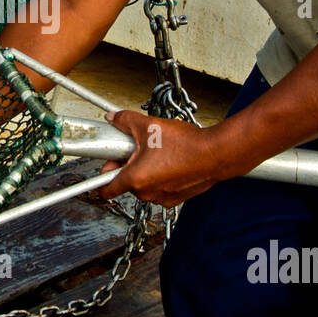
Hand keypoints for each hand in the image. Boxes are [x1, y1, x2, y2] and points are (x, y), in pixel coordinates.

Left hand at [97, 109, 221, 206]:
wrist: (216, 154)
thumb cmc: (186, 144)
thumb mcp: (149, 125)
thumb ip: (125, 120)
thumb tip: (113, 118)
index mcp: (136, 179)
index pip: (106, 190)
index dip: (101, 177)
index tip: (106, 166)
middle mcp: (147, 193)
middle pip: (126, 182)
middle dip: (128, 165)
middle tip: (137, 148)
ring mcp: (162, 197)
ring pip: (144, 185)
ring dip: (145, 171)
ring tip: (158, 152)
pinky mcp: (176, 198)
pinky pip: (159, 188)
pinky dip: (160, 176)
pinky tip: (170, 160)